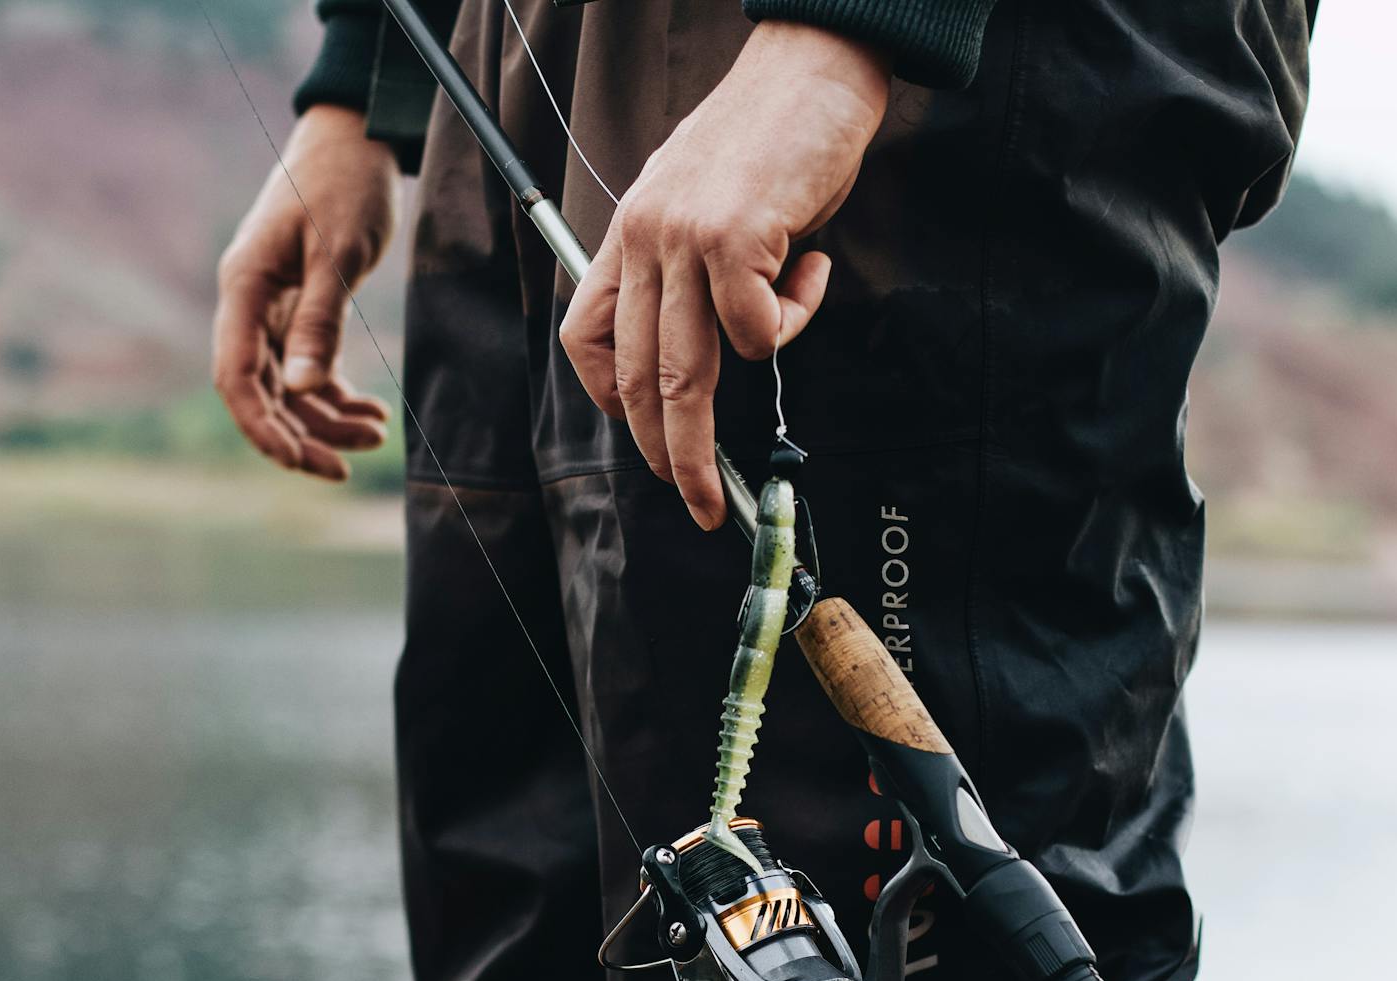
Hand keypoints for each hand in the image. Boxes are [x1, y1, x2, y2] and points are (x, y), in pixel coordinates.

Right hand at [213, 106, 398, 480]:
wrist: (357, 140)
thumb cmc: (344, 185)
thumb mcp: (337, 253)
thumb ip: (319, 321)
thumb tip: (300, 390)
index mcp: (243, 288)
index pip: (236, 378)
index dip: (262, 427)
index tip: (301, 461)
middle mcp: (249, 304)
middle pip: (261, 393)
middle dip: (301, 436)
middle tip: (346, 468)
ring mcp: (272, 309)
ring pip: (288, 387)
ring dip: (327, 419)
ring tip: (377, 432)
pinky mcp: (300, 308)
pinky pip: (308, 368)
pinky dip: (337, 393)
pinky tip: (372, 411)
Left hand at [560, 22, 896, 527]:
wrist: (811, 62)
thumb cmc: (767, 137)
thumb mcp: (699, 203)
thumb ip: (687, 268)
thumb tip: (708, 345)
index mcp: (627, 237)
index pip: (585, 337)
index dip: (608, 400)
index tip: (641, 434)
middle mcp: (643, 240)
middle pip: (636, 377)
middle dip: (663, 455)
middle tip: (694, 502)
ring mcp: (684, 240)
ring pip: (687, 376)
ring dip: (705, 444)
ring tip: (733, 483)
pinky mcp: (735, 238)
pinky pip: (758, 330)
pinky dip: (790, 326)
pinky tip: (810, 272)